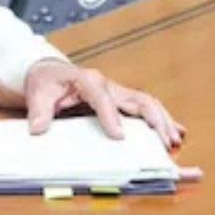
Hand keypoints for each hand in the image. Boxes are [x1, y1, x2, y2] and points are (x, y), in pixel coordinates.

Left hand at [23, 59, 183, 148]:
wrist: (49, 72)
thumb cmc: (46, 82)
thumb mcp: (37, 94)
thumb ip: (39, 111)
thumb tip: (38, 128)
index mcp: (87, 80)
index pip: (102, 96)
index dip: (111, 115)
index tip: (118, 136)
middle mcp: (107, 85)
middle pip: (136, 99)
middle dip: (153, 120)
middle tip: (163, 142)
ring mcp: (117, 92)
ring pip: (147, 104)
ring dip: (163, 121)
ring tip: (175, 141)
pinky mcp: (121, 100)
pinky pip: (146, 109)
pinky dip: (162, 120)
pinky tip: (177, 133)